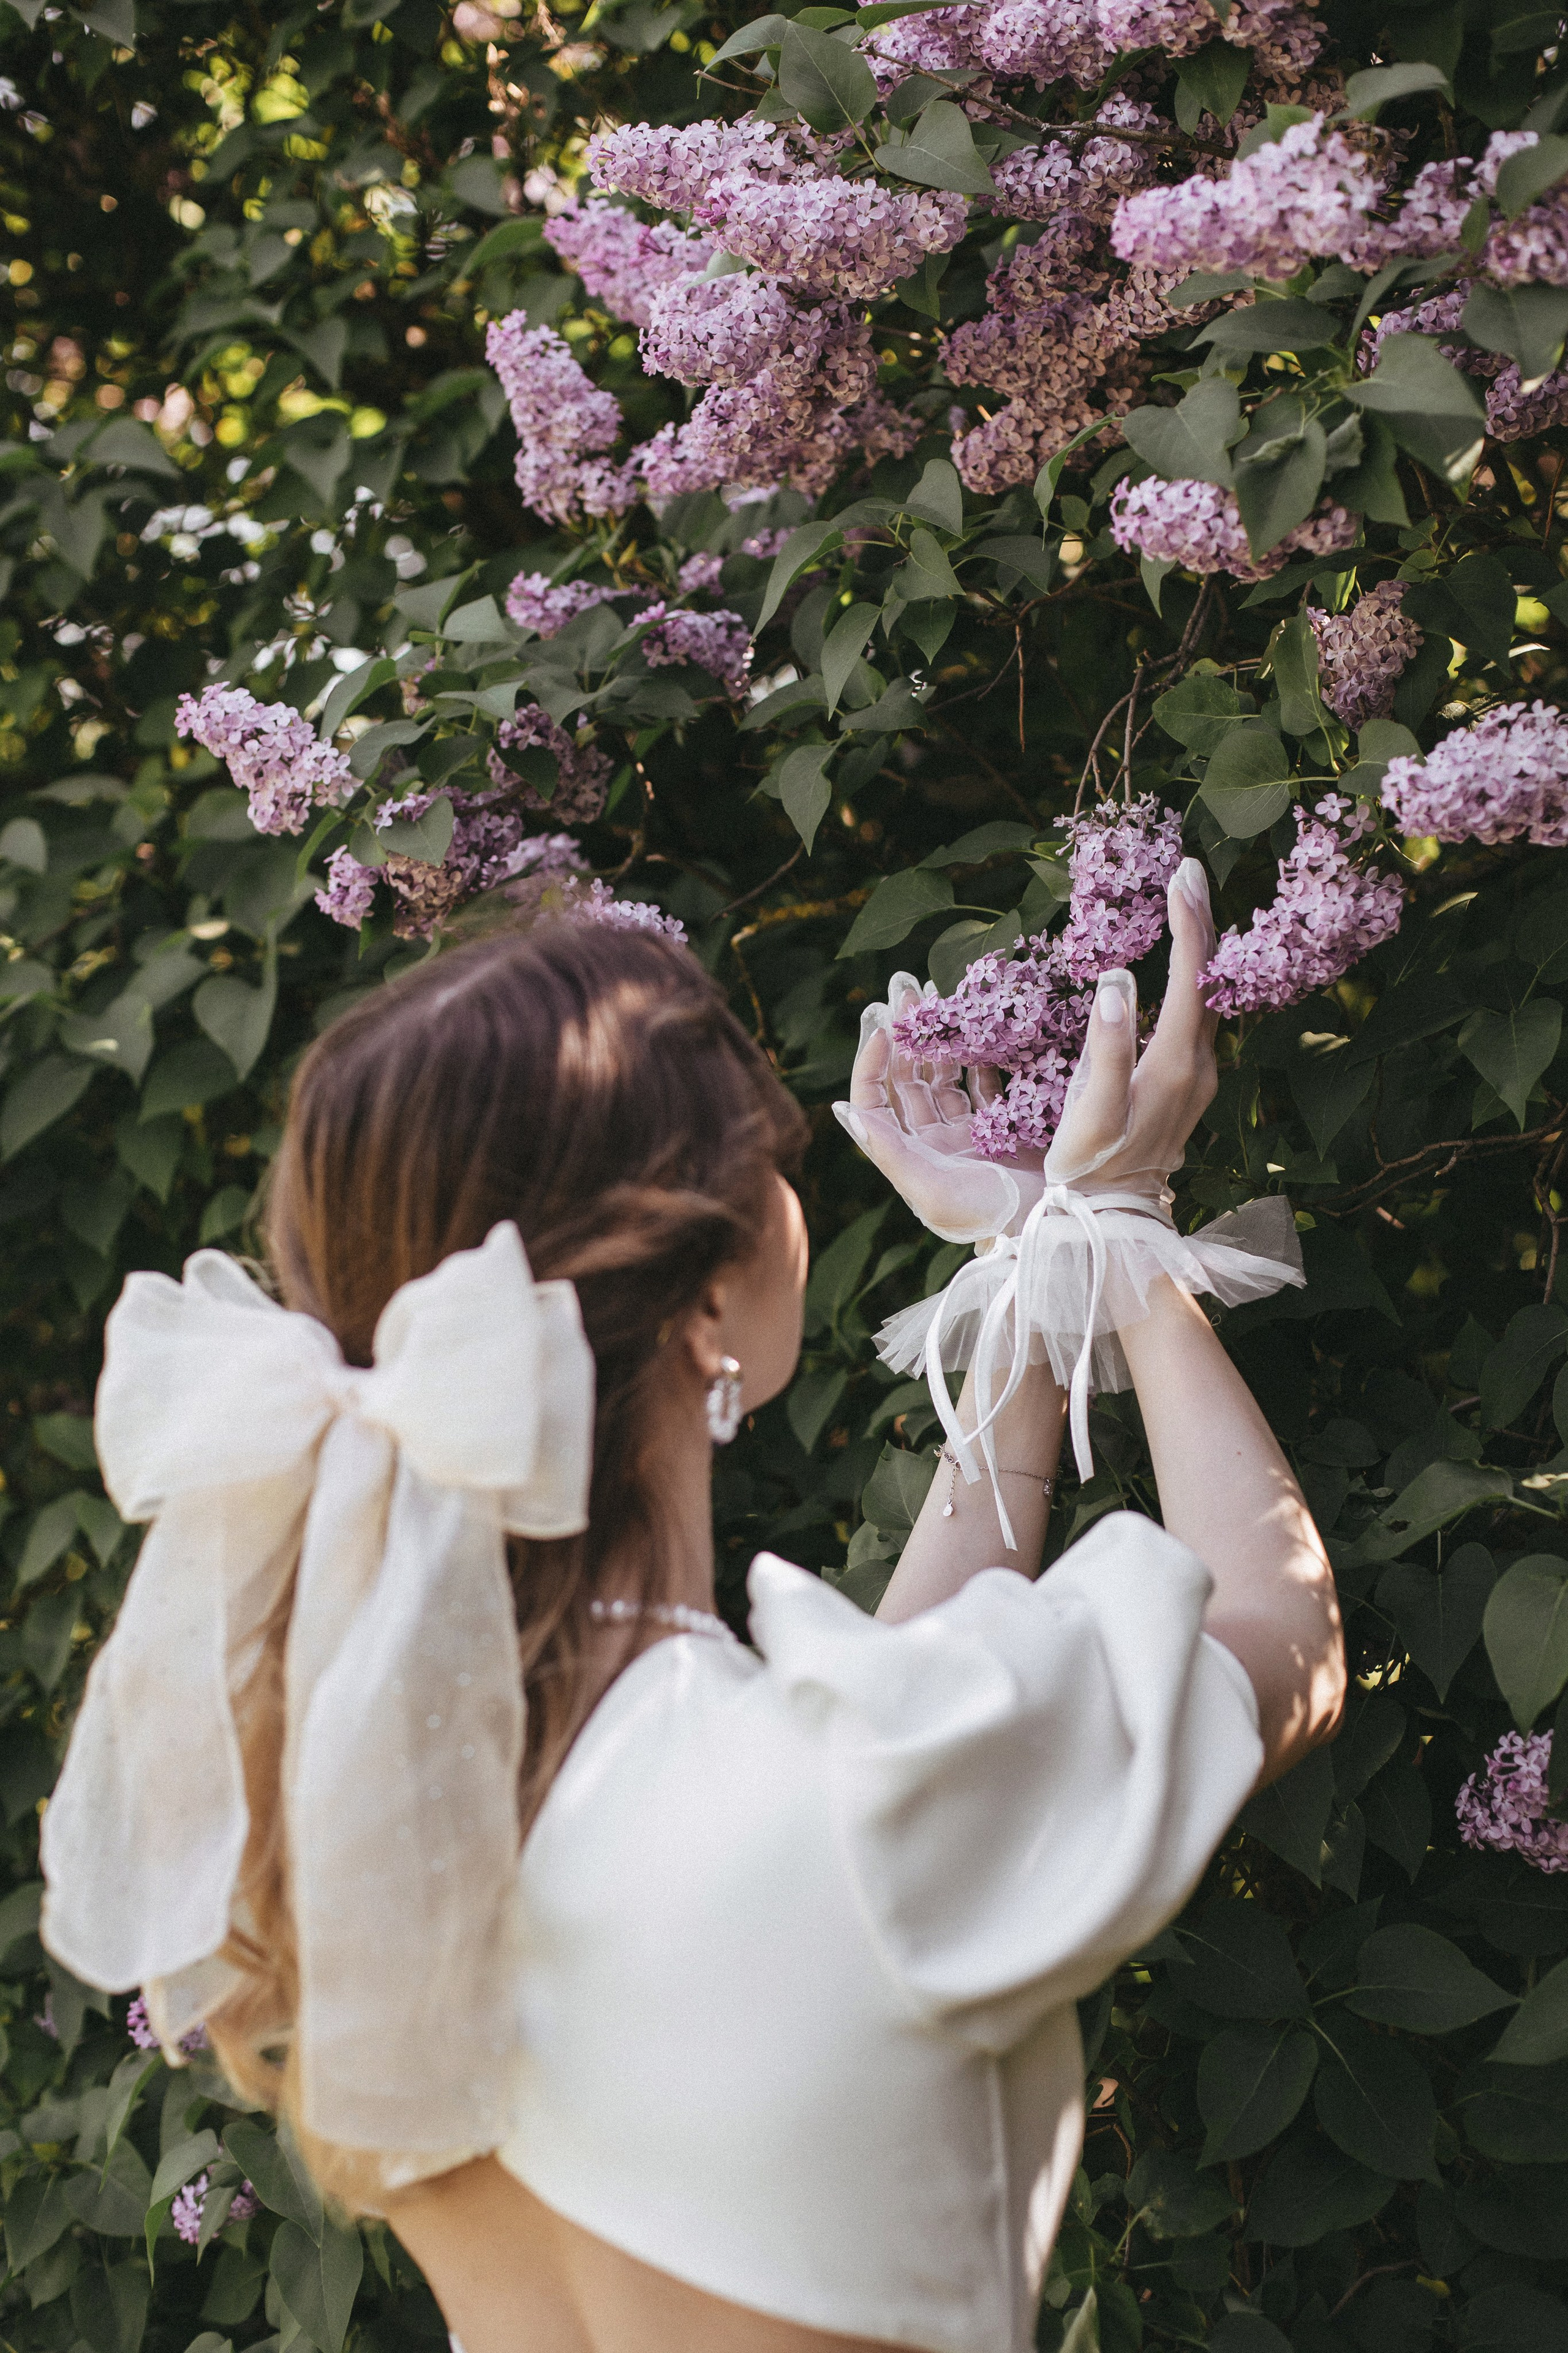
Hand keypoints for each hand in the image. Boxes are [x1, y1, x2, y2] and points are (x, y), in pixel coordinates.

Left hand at [833, 973, 1046, 1242]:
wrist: (1050, 1228)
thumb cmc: (986, 1216)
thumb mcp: (930, 1191)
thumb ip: (887, 1150)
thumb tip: (844, 1108)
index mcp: (909, 1155)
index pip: (873, 1101)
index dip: (872, 1062)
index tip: (886, 1025)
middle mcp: (932, 1142)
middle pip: (906, 1079)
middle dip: (905, 1033)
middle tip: (906, 986)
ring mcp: (968, 1132)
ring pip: (944, 1074)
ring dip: (939, 1036)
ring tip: (938, 993)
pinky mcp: (1004, 1126)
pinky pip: (985, 1081)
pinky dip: (980, 1053)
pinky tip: (982, 1023)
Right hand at [1044, 857, 1218, 1201]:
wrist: (1110, 1225)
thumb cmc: (1089, 1171)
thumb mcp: (1089, 1115)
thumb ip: (1105, 1049)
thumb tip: (1118, 981)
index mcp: (1176, 1065)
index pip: (1192, 978)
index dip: (1188, 922)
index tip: (1182, 873)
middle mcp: (1199, 1066)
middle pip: (1208, 980)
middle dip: (1199, 920)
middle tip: (1187, 871)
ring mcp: (1198, 1078)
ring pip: (1207, 997)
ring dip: (1198, 946)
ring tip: (1184, 901)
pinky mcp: (1187, 1086)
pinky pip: (1197, 1015)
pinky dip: (1190, 977)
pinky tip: (1178, 964)